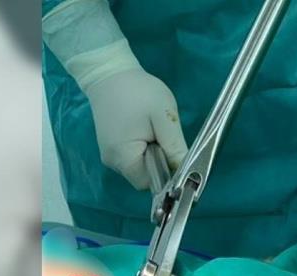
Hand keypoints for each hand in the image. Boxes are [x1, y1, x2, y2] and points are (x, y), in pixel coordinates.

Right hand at [85, 69, 187, 189]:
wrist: (109, 71)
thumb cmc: (138, 92)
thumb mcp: (163, 117)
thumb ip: (175, 147)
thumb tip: (186, 172)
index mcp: (123, 158)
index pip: (150, 182)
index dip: (166, 173)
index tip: (174, 153)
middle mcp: (113, 162)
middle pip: (144, 176)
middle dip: (159, 161)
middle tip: (163, 134)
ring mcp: (110, 154)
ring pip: (140, 166)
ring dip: (151, 152)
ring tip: (153, 128)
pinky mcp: (111, 146)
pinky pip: (133, 156)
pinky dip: (143, 147)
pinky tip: (144, 128)